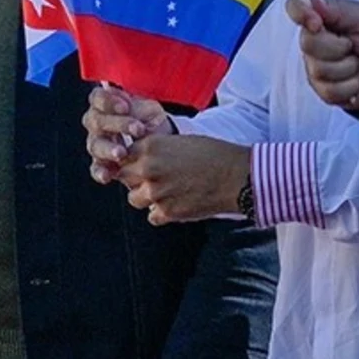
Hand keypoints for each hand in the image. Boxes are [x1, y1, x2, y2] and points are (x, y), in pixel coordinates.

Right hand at [84, 85, 171, 182]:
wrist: (163, 145)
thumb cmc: (151, 121)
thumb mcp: (149, 110)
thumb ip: (136, 108)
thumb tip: (125, 106)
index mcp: (105, 105)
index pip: (97, 98)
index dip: (108, 102)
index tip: (126, 107)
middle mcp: (97, 124)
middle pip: (97, 121)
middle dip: (117, 124)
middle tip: (137, 129)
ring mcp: (97, 144)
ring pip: (95, 145)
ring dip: (108, 149)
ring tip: (122, 153)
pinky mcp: (102, 165)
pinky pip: (95, 169)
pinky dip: (100, 172)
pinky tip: (108, 175)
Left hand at [120, 134, 251, 225]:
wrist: (235, 176)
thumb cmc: (212, 154)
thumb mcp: (179, 141)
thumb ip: (156, 149)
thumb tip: (140, 156)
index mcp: (151, 147)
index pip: (123, 155)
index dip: (130, 160)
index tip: (136, 163)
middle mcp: (148, 169)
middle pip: (123, 177)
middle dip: (133, 178)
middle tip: (148, 178)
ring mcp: (156, 192)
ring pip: (134, 198)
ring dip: (144, 196)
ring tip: (163, 192)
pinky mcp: (167, 212)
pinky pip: (152, 216)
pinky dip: (160, 213)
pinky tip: (173, 204)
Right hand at [289, 0, 358, 109]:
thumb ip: (335, 8)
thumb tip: (312, 1)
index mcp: (319, 18)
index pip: (294, 6)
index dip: (300, 13)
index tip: (317, 21)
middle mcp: (312, 41)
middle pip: (307, 43)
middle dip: (337, 46)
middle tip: (352, 44)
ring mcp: (315, 67)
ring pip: (319, 70)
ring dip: (347, 67)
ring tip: (357, 62)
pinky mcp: (324, 90)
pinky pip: (329, 91)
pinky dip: (350, 86)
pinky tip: (356, 79)